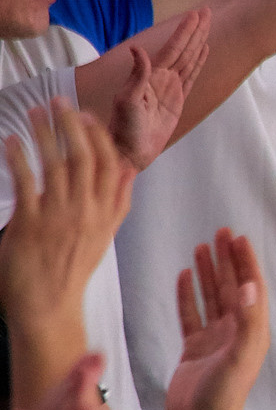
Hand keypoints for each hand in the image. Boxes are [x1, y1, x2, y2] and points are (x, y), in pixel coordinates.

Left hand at [0, 103, 132, 321]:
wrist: (49, 308)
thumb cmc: (71, 271)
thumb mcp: (104, 236)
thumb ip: (118, 202)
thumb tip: (130, 170)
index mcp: (106, 214)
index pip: (110, 165)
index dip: (99, 137)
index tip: (87, 115)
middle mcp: (87, 211)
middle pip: (85, 158)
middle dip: (71, 125)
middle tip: (58, 100)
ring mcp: (60, 217)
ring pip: (58, 165)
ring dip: (45, 134)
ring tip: (34, 111)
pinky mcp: (31, 225)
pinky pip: (27, 184)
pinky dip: (20, 159)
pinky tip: (12, 141)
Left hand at [110, 8, 208, 171]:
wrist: (130, 150)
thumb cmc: (125, 128)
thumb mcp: (127, 101)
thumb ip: (137, 75)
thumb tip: (138, 49)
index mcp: (151, 76)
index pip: (173, 48)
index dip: (185, 31)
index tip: (196, 15)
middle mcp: (162, 77)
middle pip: (183, 48)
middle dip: (194, 30)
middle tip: (206, 11)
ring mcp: (170, 87)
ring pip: (189, 59)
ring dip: (198, 41)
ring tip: (207, 25)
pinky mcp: (178, 99)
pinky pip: (191, 76)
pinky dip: (198, 62)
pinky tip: (204, 50)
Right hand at [164, 230, 269, 409]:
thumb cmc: (223, 396)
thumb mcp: (240, 356)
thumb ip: (248, 321)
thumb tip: (252, 286)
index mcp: (253, 332)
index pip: (252, 288)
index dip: (246, 262)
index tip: (239, 238)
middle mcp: (237, 332)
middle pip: (232, 287)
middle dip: (227, 260)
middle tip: (220, 232)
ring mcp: (215, 341)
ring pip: (212, 298)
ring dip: (208, 273)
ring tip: (201, 247)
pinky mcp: (194, 350)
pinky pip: (191, 316)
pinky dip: (188, 296)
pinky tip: (184, 278)